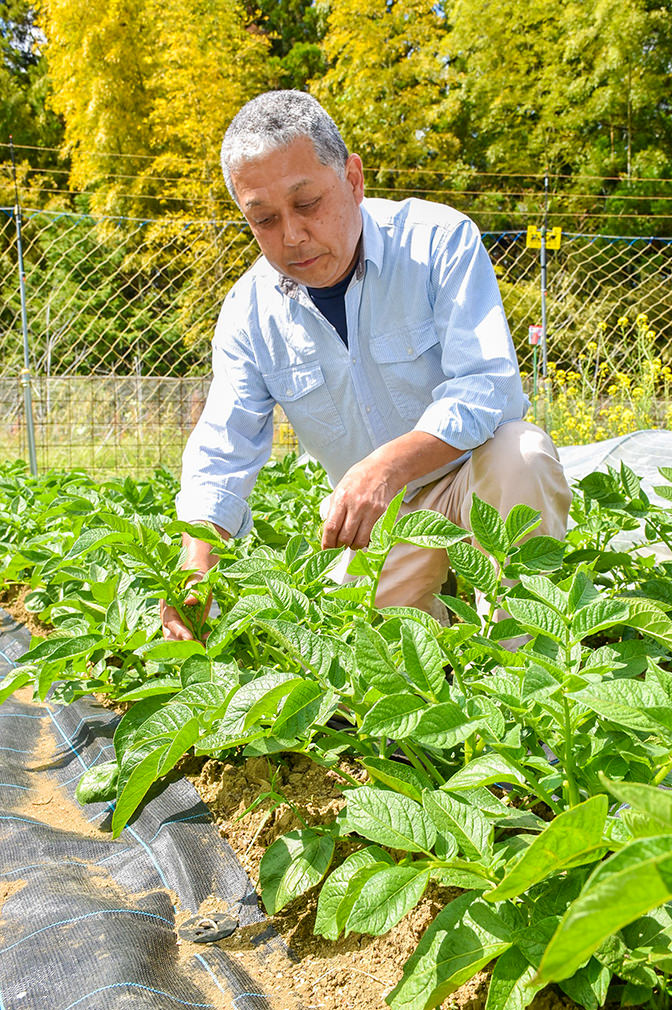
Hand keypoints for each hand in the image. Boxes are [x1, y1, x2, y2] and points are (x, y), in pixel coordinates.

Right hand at [160, 526, 227, 639]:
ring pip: (180, 639)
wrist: (201, 566)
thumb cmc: (196, 567)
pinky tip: (209, 639)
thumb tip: (190, 601)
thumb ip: (192, 586)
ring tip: (206, 648)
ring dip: (191, 647)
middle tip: (199, 651)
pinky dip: (199, 640)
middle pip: (170, 636)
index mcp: (167, 602)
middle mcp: (171, 613)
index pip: (170, 622)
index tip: (191, 639)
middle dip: (183, 646)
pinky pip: (192, 636)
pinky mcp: (190, 622)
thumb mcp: (196, 574)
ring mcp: (181, 619)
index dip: (179, 632)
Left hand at [320, 432, 462, 550]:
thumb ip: (333, 508)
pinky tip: (363, 536)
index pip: (331, 528)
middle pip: (344, 538)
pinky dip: (366, 541)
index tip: (325, 549)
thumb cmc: (359, 478)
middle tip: (338, 546)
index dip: (327, 543)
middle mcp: (356, 506)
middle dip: (339, 546)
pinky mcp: (383, 515)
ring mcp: (371, 511)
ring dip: (353, 546)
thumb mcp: (340, 488)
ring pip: (359, 541)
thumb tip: (327, 531)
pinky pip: (372, 536)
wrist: (383, 469)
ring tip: (351, 542)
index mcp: (342, 498)